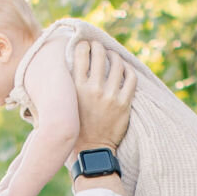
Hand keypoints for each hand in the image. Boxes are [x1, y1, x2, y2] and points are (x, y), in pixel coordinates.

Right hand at [73, 39, 135, 154]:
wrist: (91, 150)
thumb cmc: (75, 127)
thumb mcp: (65, 106)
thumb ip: (66, 87)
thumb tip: (65, 66)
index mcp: (76, 89)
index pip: (81, 54)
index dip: (84, 45)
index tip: (85, 45)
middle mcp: (93, 90)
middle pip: (100, 55)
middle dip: (99, 46)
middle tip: (99, 47)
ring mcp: (110, 97)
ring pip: (117, 64)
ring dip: (115, 56)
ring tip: (112, 56)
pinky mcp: (124, 104)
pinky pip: (131, 78)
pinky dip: (128, 70)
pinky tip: (125, 69)